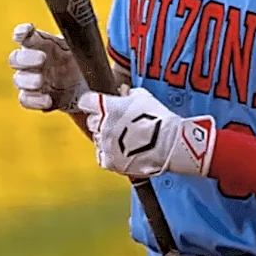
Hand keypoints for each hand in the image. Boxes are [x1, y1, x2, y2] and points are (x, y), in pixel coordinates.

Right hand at [9, 23, 88, 113]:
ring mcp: (33, 81)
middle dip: (25, 58)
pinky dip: (34, 100)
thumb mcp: (85, 48)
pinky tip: (47, 100)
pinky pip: (25, 100)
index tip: (26, 31)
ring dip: (27, 80)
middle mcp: (33, 62)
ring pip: (18, 79)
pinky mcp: (37, 99)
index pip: (25, 35)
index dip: (22, 32)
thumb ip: (82, 37)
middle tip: (42, 59)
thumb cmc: (83, 61)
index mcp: (43, 44)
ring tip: (40, 82)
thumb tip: (90, 22)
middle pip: (15, 58)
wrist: (91, 87)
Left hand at [78, 87, 216, 178]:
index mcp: (107, 106)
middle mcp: (101, 125)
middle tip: (117, 122)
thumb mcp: (144, 97)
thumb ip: (128, 94)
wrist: (168, 144)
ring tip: (125, 138)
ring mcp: (104, 145)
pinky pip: (102, 156)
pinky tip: (121, 150)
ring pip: (97, 139)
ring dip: (107, 137)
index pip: (86, 101)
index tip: (98, 104)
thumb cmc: (159, 118)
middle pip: (91, 121)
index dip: (92, 102)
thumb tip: (124, 93)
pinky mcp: (110, 161)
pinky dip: (109, 153)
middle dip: (101, 120)